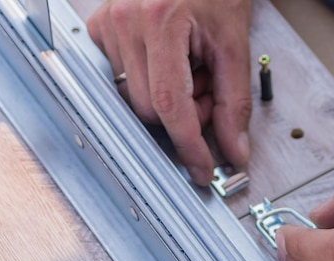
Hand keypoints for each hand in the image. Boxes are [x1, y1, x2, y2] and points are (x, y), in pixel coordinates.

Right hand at [87, 0, 252, 184]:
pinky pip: (123, 82)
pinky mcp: (99, 30)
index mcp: (161, 20)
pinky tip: (168, 64)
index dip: (188, 145)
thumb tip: (233, 149)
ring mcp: (108, 25)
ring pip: (136, 101)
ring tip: (190, 69)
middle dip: (185, 115)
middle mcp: (126, 21)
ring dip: (170, 100)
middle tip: (208, 89)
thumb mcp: (234, 45)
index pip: (169, 104)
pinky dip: (151, 85)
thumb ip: (234, 103)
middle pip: (150, 110)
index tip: (201, 168)